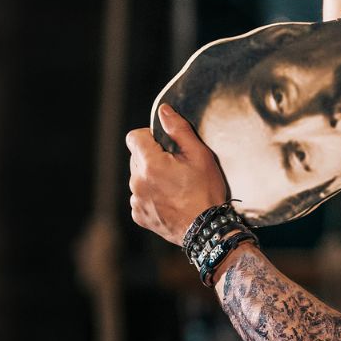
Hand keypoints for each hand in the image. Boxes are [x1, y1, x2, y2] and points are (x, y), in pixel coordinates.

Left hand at [126, 104, 228, 245]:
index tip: (164, 145)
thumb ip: (179, 129)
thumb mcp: (200, 155)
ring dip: (151, 177)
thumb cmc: (205, 191)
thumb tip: (163, 111)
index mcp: (150, 164)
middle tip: (176, 167)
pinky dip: (150, 196)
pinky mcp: (139, 215)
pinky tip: (169, 200)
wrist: (207, 229)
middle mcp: (137, 182)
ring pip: (138, 178)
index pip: (134, 137)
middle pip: (136, 158)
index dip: (149, 136)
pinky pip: (140, 197)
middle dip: (152, 157)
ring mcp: (136, 201)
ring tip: (174, 186)